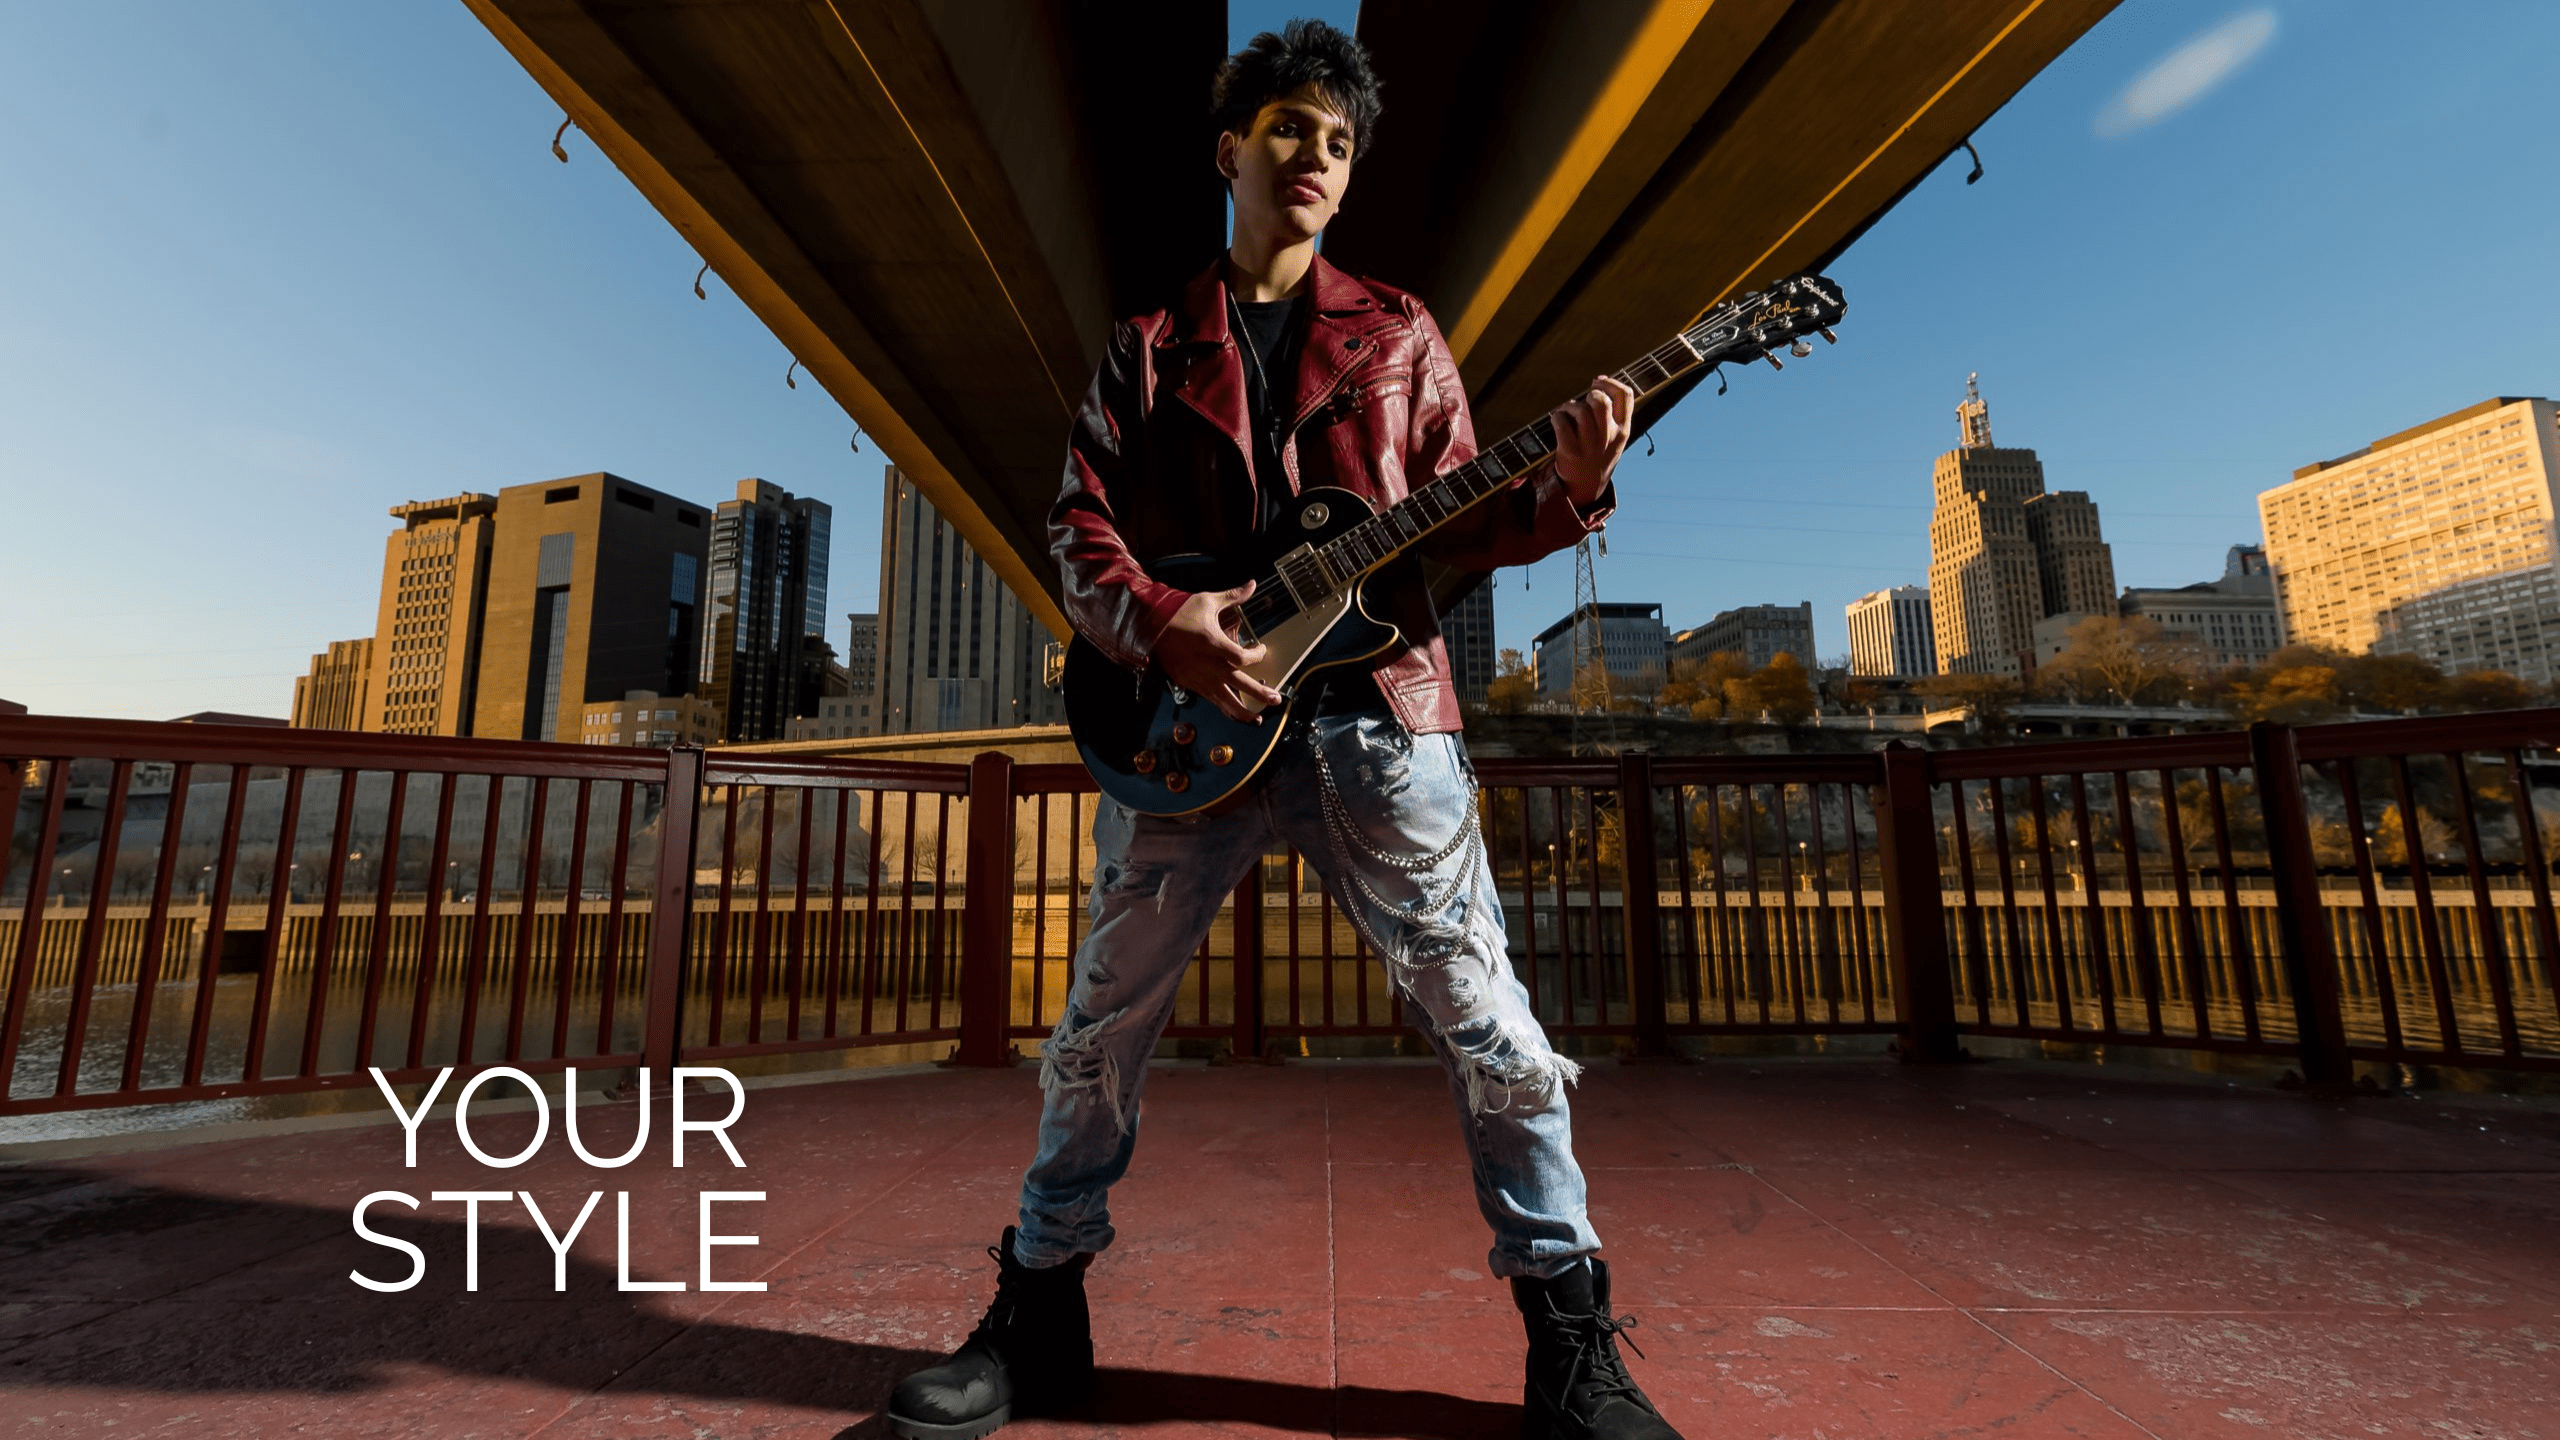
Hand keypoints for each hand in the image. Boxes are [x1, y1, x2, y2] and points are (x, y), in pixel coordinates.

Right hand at [1154, 581, 1284, 722]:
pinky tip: (1233, 711)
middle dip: (1261, 694)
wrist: (1149, 626)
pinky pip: (1211, 699)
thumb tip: (1252, 584)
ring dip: (1243, 712)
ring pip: (1226, 701)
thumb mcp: (1207, 601)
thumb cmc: (1179, 613)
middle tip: (1276, 699)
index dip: (1258, 655)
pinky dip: (1224, 706)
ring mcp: (1199, 677)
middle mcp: (1210, 665)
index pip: (1245, 658)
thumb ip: (1233, 596)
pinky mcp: (1189, 684)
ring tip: (1257, 719)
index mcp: (1216, 644)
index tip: (1261, 650)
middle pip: (1242, 685)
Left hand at [1551, 374, 1634, 505]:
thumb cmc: (1599, 454)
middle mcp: (1609, 437)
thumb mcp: (1615, 437)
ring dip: (1570, 406)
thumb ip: (1613, 413)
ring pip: (1580, 411)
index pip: (1625, 395)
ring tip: (1566, 411)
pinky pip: (1562, 422)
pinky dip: (1557, 417)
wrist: (1586, 486)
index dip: (1610, 382)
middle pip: (1601, 401)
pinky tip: (1558, 420)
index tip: (1598, 381)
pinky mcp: (1571, 451)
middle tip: (1583, 402)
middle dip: (1589, 394)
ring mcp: (1590, 445)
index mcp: (1623, 430)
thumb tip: (1599, 381)